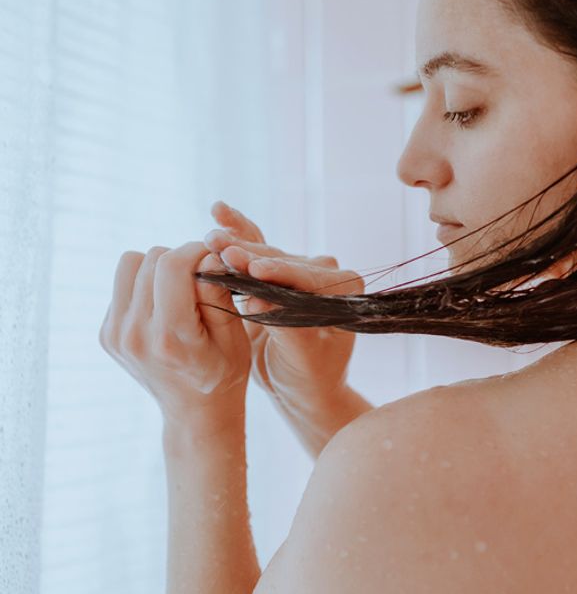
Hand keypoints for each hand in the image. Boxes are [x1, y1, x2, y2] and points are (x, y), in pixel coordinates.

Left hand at [99, 241, 251, 428]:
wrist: (195, 412)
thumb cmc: (223, 372)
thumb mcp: (234, 336)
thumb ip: (218, 294)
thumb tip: (209, 256)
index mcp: (168, 336)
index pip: (171, 265)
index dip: (196, 250)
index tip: (214, 259)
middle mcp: (133, 334)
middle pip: (151, 258)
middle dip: (181, 258)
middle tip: (201, 277)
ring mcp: (115, 334)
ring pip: (130, 264)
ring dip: (158, 268)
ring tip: (180, 289)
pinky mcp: (106, 333)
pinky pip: (123, 283)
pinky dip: (146, 284)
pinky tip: (165, 306)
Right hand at [203, 201, 364, 404]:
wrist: (304, 386)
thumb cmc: (310, 378)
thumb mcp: (302, 359)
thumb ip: (286, 329)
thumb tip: (257, 301)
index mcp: (345, 290)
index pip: (306, 278)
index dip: (278, 272)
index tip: (251, 268)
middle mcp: (327, 273)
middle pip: (282, 261)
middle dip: (250, 256)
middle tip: (219, 247)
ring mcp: (302, 269)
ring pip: (266, 253)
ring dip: (237, 244)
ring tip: (210, 237)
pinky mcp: (279, 270)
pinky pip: (258, 248)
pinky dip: (239, 232)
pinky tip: (218, 211)